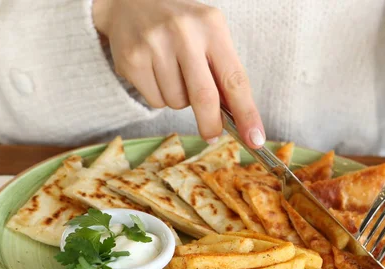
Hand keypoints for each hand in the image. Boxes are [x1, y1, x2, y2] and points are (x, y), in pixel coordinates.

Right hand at [92, 0, 264, 147]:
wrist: (129, 1)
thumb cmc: (179, 24)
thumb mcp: (207, 33)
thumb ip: (222, 70)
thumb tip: (236, 118)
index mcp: (211, 25)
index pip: (234, 79)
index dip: (247, 114)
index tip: (255, 139)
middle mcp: (183, 32)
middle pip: (204, 97)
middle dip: (211, 124)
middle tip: (212, 135)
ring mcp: (155, 45)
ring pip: (177, 102)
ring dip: (180, 100)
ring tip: (171, 72)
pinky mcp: (132, 60)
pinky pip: (155, 101)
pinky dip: (159, 96)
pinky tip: (154, 71)